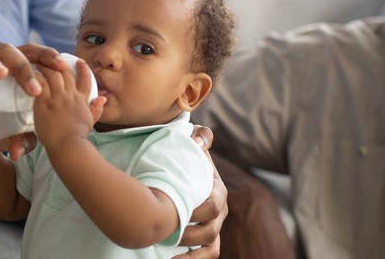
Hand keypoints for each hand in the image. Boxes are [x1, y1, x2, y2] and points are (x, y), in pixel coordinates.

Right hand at [0, 43, 64, 160]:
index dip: (46, 54)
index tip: (61, 66)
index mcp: (12, 70)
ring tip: (0, 73)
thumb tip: (18, 151)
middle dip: (22, 65)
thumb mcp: (13, 136)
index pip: (30, 53)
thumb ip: (23, 141)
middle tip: (33, 88)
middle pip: (6, 51)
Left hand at [31, 59, 104, 148]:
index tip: (79, 61)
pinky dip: (35, 76)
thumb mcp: (91, 121)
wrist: (68, 145)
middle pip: (66, 72)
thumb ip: (97, 108)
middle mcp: (70, 95)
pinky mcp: (44, 102)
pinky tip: (30, 73)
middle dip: (59, 63)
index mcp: (82, 99)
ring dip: (46, 66)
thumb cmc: (78, 136)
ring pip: (52, 74)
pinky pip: (40, 83)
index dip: (83, 68)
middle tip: (52, 58)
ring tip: (39, 62)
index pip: (85, 79)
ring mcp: (57, 97)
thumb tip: (103, 98)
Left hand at [173, 125, 226, 257]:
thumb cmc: (183, 157)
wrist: (178, 170)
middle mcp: (219, 211)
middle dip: (187, 234)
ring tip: (165, 249)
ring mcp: (213, 227)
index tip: (175, 211)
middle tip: (164, 233)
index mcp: (217, 190)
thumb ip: (199, 138)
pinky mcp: (206, 241)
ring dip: (189, 253)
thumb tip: (199, 141)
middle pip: (210, 230)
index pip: (213, 205)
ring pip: (211, 247)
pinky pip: (208, 256)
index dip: (196, 212)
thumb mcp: (190, 143)